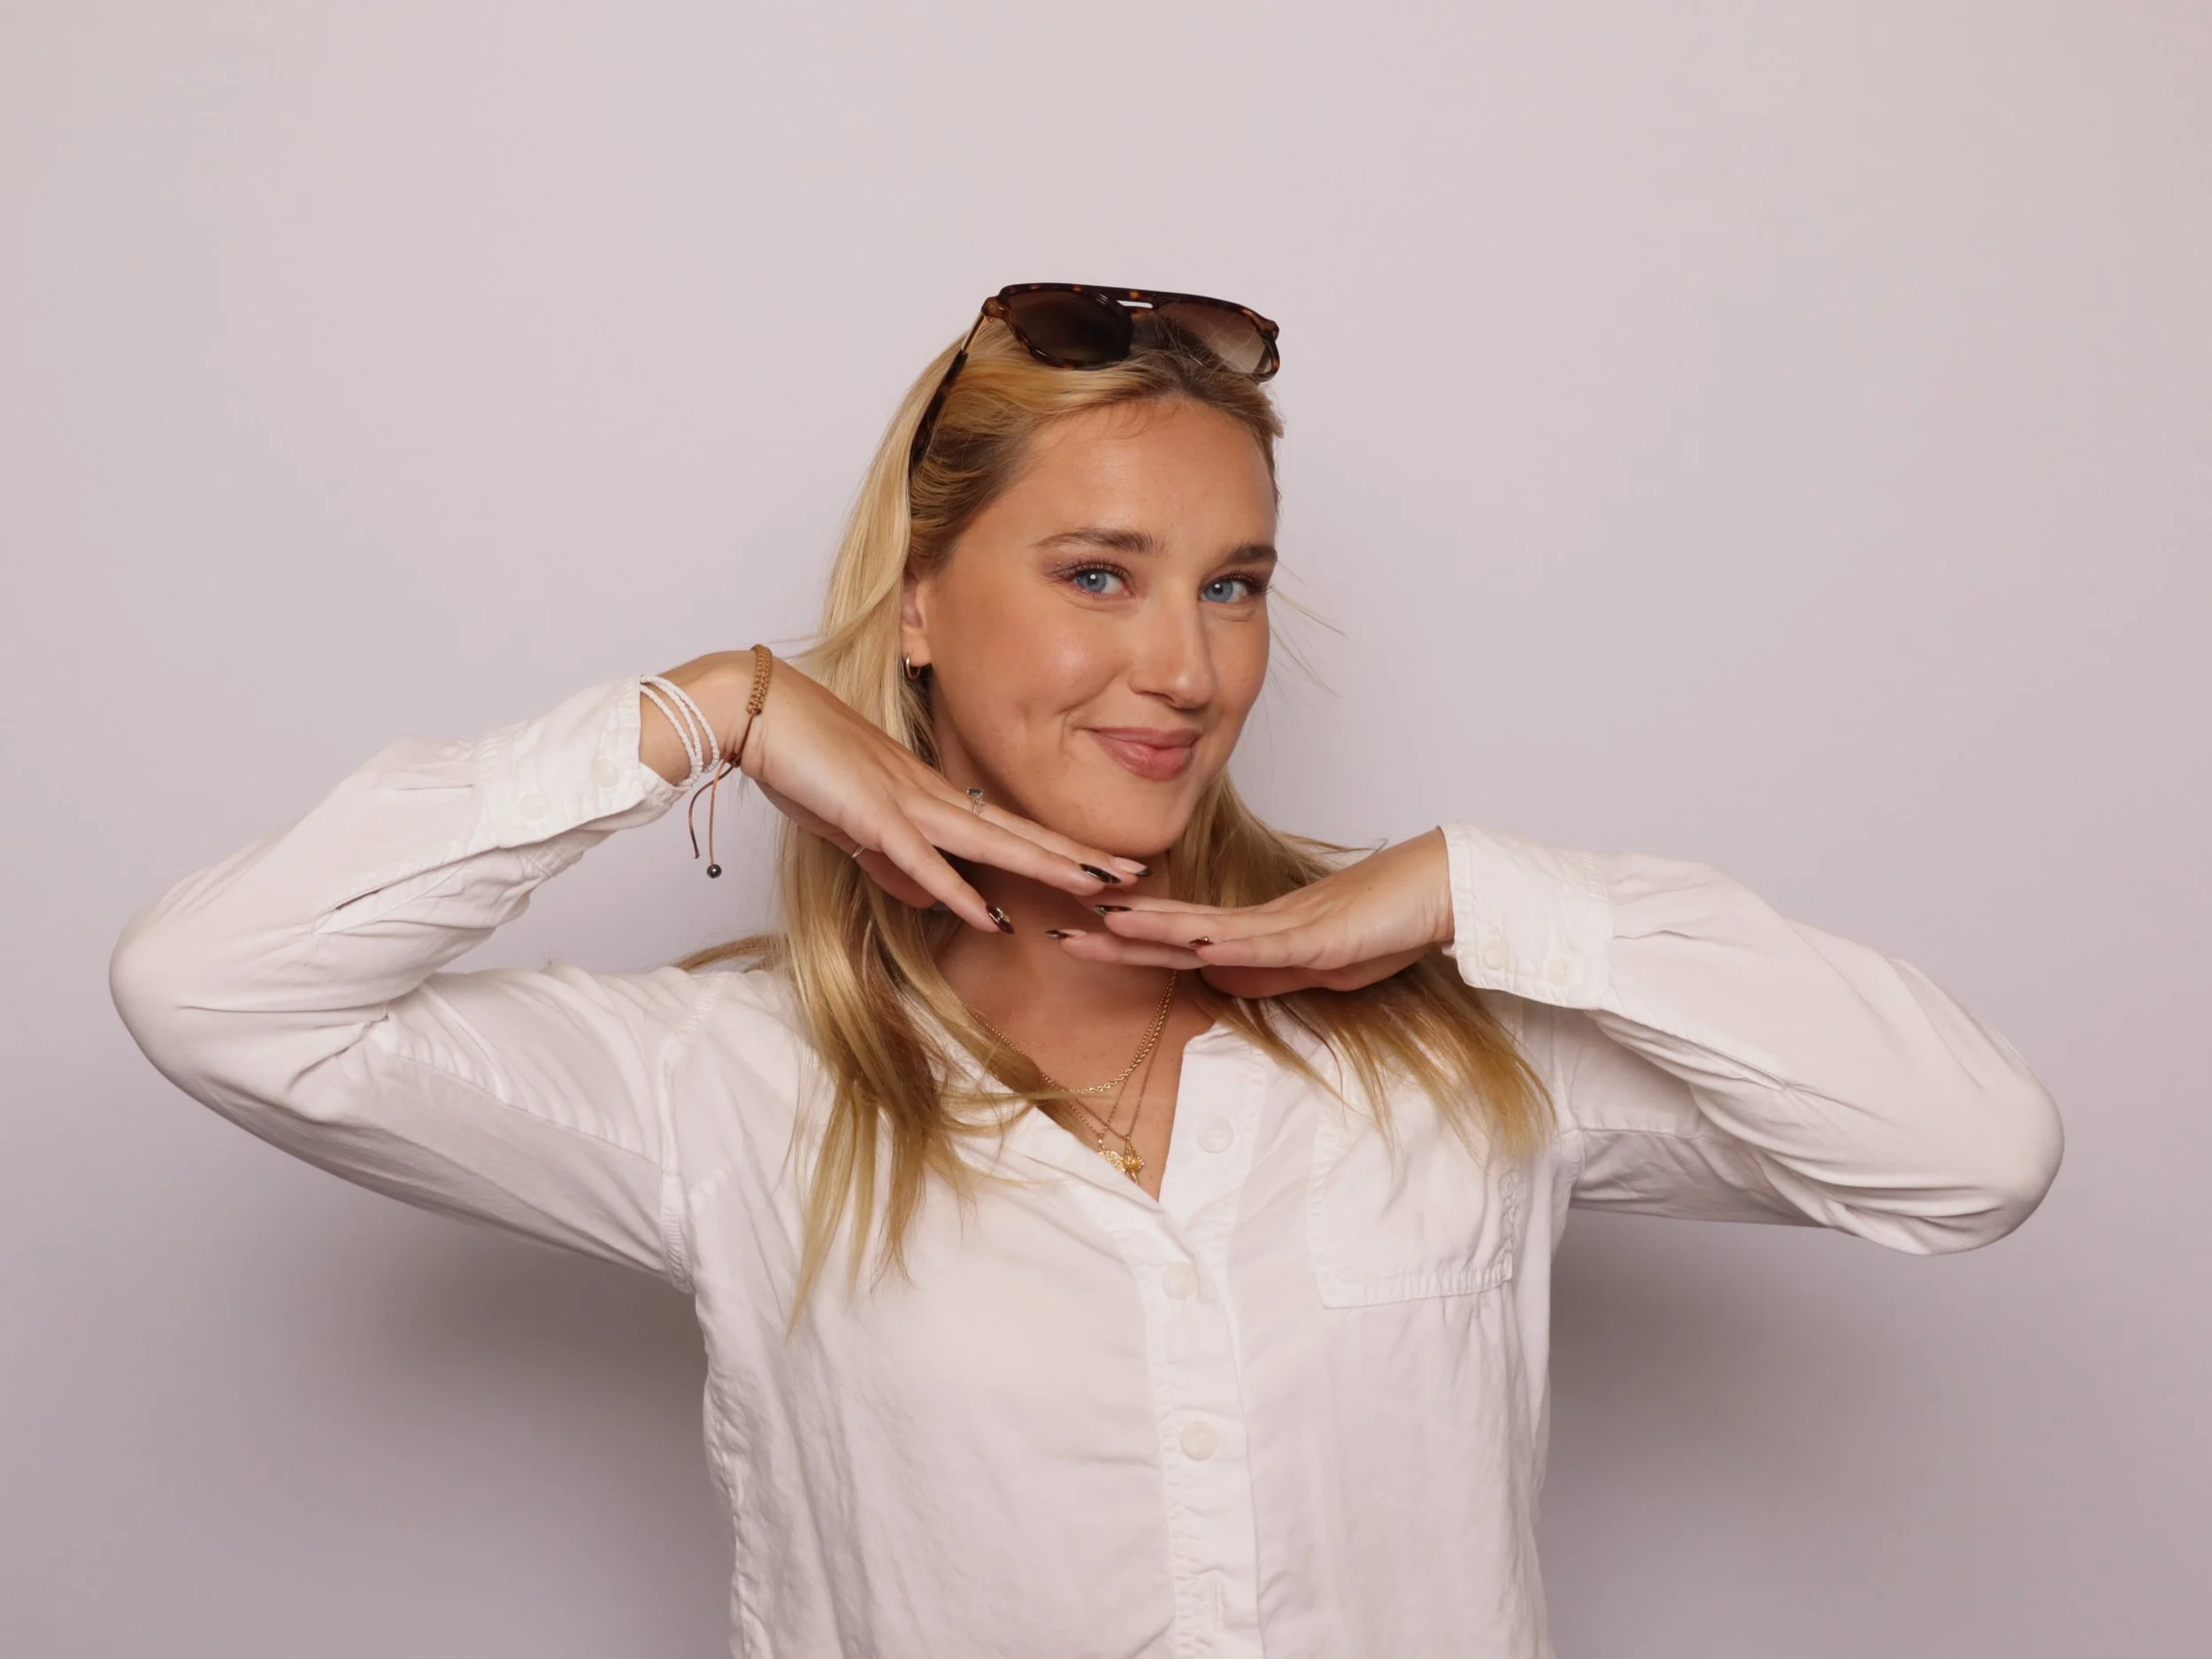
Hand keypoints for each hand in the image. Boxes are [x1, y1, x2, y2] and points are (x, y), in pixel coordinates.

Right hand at [723, 655, 1145, 933]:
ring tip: (1097, 887)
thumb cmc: (798, 758)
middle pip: (1019, 833)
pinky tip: (992, 917)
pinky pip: (922, 860)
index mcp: (928, 795)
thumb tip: (930, 900)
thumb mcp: (851, 826)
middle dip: (1078, 856)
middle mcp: (929, 796)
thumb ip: (890, 863)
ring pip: (991, 843)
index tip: (1102, 865)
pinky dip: (958, 890)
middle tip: (1135, 875)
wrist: (753, 712)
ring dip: (1046, 867)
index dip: (1057, 848)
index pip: (1007, 828)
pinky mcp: (870, 815)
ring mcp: (905, 803)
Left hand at [1057, 829, 1456, 997]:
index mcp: (1258, 933)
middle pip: (1177, 928)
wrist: (1440, 891)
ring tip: (1104, 923)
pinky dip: (1225, 943)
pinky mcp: (1319, 935)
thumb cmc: (1386, 923)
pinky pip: (1264, 942)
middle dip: (1119, 933)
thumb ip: (1267, 972)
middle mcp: (1261, 923)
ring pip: (1208, 927)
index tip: (1083, 937)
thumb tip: (1215, 977)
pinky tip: (1192, 943)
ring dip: (1156, 928)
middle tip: (1061, 933)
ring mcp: (1287, 925)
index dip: (1130, 940)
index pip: (1180, 939)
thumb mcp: (1316, 965)